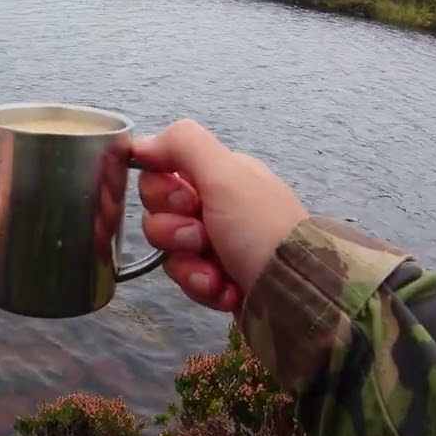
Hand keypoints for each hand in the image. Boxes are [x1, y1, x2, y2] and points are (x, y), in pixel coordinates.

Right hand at [133, 120, 308, 311]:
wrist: (295, 292)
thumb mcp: (225, 175)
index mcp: (219, 176)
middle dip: (174, 233)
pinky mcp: (218, 279)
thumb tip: (140, 143)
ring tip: (217, 274)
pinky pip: (187, 281)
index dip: (162, 194)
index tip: (187, 204)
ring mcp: (217, 245)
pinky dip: (204, 288)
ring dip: (190, 266)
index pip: (160, 176)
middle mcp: (216, 207)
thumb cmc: (261, 229)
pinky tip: (226, 290)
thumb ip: (183, 145)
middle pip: (159, 216)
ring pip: (169, 253)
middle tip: (202, 239)